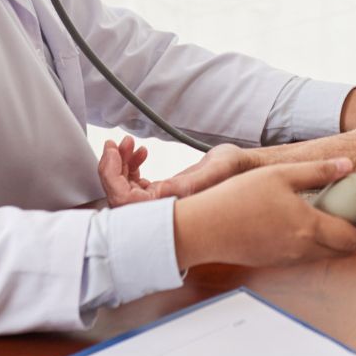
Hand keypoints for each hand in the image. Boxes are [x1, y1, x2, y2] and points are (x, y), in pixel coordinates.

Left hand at [99, 136, 260, 205]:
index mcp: (170, 210)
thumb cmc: (234, 170)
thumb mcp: (212, 172)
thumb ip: (187, 184)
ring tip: (130, 144)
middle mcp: (162, 211)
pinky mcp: (163, 193)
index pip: (123, 202)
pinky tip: (141, 153)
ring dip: (121, 164)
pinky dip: (131, 166)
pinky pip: (135, 185)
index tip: (112, 150)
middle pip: (119, 196)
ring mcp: (161, 203)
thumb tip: (158, 193)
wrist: (245, 168)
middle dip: (112, 167)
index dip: (110, 176)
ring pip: (125, 189)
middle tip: (117, 144)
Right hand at [171, 158, 355, 269]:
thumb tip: (346, 166)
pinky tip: (307, 226)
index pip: (351, 236)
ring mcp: (286, 258)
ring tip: (338, 220)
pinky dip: (318, 245)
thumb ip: (317, 172)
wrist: (202, 229)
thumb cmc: (237, 199)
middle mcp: (301, 248)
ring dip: (338, 242)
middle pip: (342, 251)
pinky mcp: (272, 260)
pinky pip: (305, 256)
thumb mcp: (280, 174)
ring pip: (323, 255)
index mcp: (308, 226)